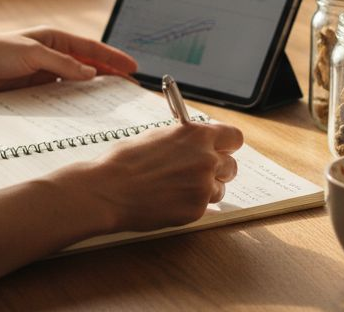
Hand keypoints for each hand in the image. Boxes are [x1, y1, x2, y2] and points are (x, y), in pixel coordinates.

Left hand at [0, 26, 138, 95]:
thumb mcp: (31, 54)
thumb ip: (62, 63)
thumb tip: (90, 73)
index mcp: (54, 39)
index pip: (91, 48)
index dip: (113, 57)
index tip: (133, 66)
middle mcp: (53, 55)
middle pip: (88, 66)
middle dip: (110, 75)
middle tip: (131, 88)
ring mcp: (44, 73)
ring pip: (76, 83)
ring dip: (93, 92)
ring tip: (114, 103)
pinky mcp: (35, 90)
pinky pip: (60, 96)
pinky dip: (73, 103)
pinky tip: (84, 113)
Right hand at [54, 122, 243, 232]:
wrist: (109, 189)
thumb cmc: (126, 160)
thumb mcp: (158, 136)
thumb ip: (184, 139)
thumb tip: (196, 142)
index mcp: (197, 135)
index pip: (234, 137)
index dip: (227, 145)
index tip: (222, 149)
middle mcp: (207, 159)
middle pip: (231, 165)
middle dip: (218, 169)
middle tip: (199, 173)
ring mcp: (203, 186)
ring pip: (219, 188)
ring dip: (205, 189)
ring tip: (177, 188)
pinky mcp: (196, 209)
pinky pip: (204, 207)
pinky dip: (190, 205)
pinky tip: (169, 200)